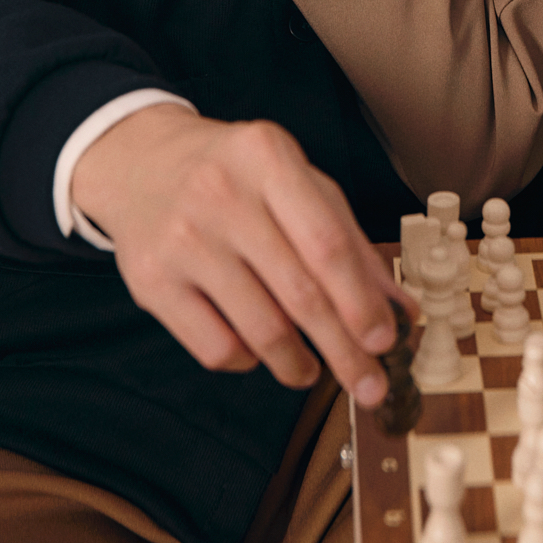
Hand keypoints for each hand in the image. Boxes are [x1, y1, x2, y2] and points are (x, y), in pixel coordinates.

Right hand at [71, 105, 415, 406]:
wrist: (142, 164)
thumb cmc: (237, 176)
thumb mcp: (297, 184)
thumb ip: (349, 242)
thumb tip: (400, 310)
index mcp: (269, 158)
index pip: (327, 243)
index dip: (361, 301)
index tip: (385, 341)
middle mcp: (223, 195)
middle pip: (299, 293)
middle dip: (343, 349)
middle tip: (368, 384)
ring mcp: (183, 239)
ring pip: (259, 328)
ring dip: (297, 364)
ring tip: (311, 370)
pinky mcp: (150, 281)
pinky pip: (215, 347)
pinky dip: (248, 361)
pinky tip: (258, 350)